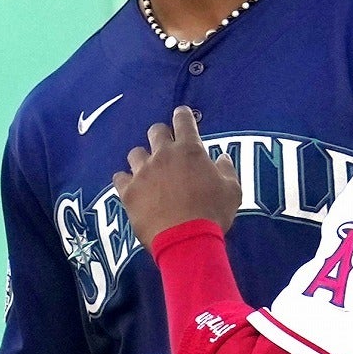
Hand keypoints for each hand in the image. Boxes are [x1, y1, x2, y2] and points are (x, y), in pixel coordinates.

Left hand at [112, 106, 241, 247]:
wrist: (185, 239)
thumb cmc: (213, 214)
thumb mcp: (233, 191)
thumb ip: (227, 170)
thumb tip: (222, 157)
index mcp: (190, 150)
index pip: (183, 121)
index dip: (182, 115)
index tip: (181, 113)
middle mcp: (163, 155)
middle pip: (155, 131)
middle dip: (161, 135)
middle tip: (166, 147)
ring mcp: (142, 172)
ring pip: (135, 153)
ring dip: (142, 159)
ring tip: (148, 170)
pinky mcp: (128, 191)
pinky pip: (119, 177)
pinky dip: (125, 180)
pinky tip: (131, 187)